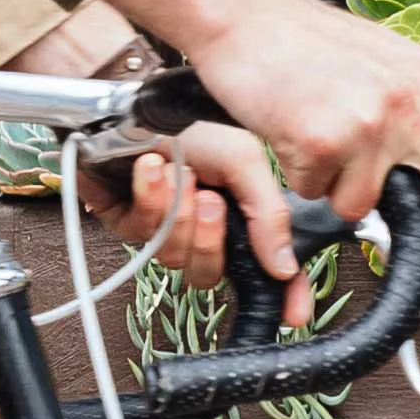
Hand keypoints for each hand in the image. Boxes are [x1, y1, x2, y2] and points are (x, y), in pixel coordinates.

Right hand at [92, 0, 419, 259]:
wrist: (245, 18)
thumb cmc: (305, 40)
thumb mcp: (386, 60)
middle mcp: (410, 98)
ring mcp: (369, 120)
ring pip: (368, 203)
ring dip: (340, 196)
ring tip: (319, 153)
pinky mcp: (324, 140)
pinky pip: (318, 194)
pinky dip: (302, 181)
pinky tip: (290, 139)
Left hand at [94, 121, 309, 324]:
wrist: (139, 103)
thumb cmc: (193, 124)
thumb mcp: (245, 159)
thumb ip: (269, 214)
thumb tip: (285, 268)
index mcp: (236, 219)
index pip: (262, 272)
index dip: (281, 296)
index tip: (294, 315)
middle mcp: (200, 232)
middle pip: (209, 273)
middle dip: (208, 238)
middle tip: (210, 199)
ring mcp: (161, 231)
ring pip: (173, 257)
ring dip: (177, 212)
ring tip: (178, 173)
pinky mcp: (125, 223)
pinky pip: (141, 231)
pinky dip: (150, 197)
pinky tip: (151, 168)